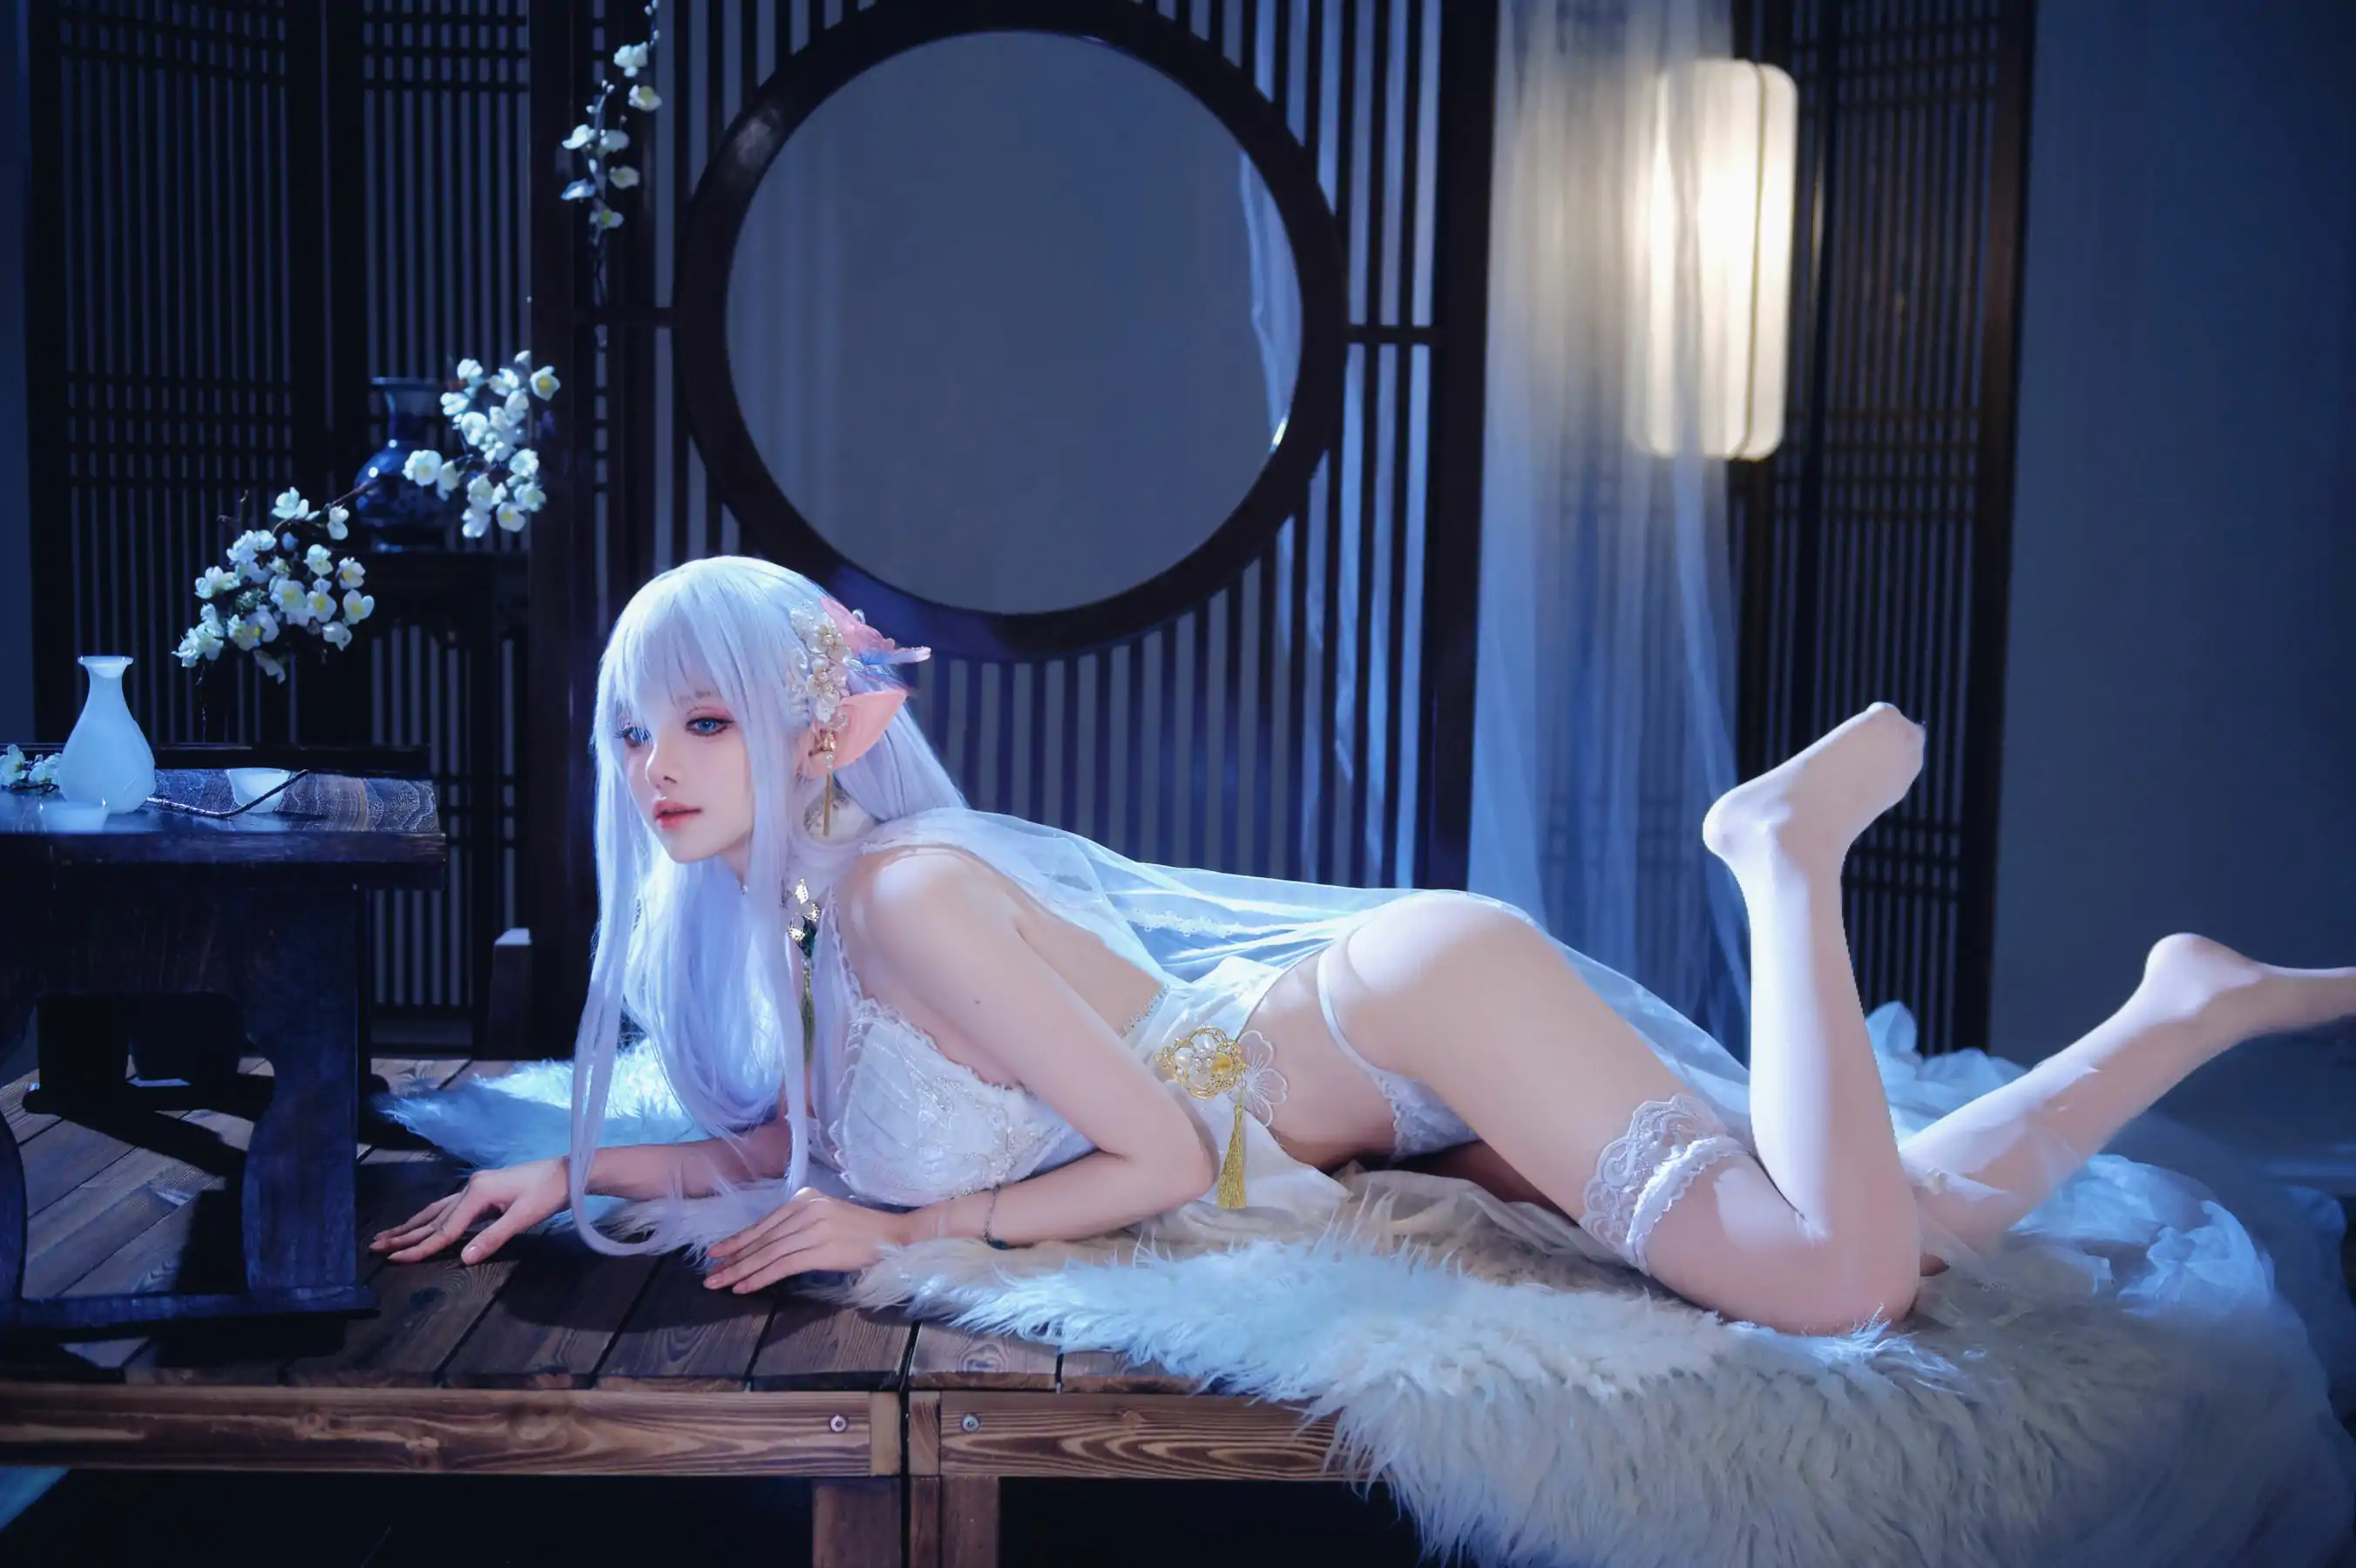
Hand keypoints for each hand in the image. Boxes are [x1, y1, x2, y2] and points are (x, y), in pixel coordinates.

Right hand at [369, 1157, 570, 1264]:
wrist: (567, 1172)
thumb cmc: (548, 1194)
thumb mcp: (523, 1217)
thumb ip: (493, 1238)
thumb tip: (464, 1259)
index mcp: (477, 1194)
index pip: (445, 1229)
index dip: (421, 1247)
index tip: (395, 1259)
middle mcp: (470, 1188)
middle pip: (432, 1218)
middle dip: (404, 1234)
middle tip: (375, 1247)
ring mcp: (474, 1187)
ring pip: (436, 1211)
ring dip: (412, 1225)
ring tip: (388, 1235)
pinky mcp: (482, 1190)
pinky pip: (448, 1207)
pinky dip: (431, 1218)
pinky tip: (422, 1223)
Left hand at [703, 1189, 914, 1292]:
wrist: (893, 1236)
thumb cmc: (862, 1231)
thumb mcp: (827, 1217)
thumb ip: (800, 1224)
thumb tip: (769, 1245)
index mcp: (805, 1198)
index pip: (764, 1223)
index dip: (738, 1241)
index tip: (718, 1254)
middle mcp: (806, 1209)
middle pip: (761, 1238)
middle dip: (732, 1258)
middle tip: (710, 1274)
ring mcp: (812, 1228)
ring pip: (767, 1253)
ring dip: (740, 1271)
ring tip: (720, 1284)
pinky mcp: (819, 1249)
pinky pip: (782, 1265)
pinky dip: (760, 1277)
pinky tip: (745, 1286)